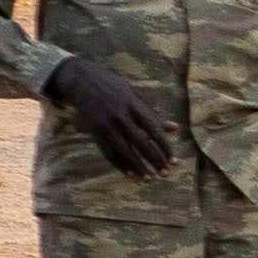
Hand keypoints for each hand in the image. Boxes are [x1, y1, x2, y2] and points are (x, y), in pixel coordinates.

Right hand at [46, 57, 179, 178]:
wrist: (82, 79)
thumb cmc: (114, 87)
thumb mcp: (135, 95)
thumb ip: (153, 114)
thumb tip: (174, 128)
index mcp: (134, 105)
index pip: (154, 130)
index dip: (165, 147)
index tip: (174, 161)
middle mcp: (120, 116)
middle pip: (141, 143)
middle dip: (154, 160)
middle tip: (165, 174)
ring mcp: (106, 124)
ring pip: (124, 151)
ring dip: (137, 167)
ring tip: (148, 178)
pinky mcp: (94, 130)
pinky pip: (108, 152)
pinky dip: (119, 164)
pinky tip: (129, 173)